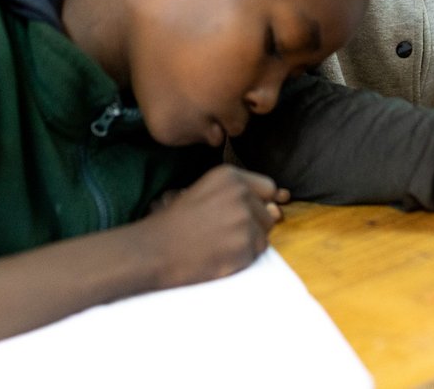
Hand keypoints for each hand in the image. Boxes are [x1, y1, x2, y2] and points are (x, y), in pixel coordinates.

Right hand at [131, 165, 289, 289]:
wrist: (155, 249)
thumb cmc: (176, 222)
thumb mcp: (205, 192)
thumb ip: (240, 195)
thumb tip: (278, 209)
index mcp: (230, 175)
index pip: (268, 187)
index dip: (257, 203)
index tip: (240, 214)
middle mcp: (241, 193)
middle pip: (268, 213)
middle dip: (252, 225)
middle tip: (222, 233)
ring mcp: (244, 219)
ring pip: (264, 234)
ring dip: (248, 242)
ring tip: (219, 243)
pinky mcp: (245, 245)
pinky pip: (257, 253)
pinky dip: (243, 258)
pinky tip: (220, 255)